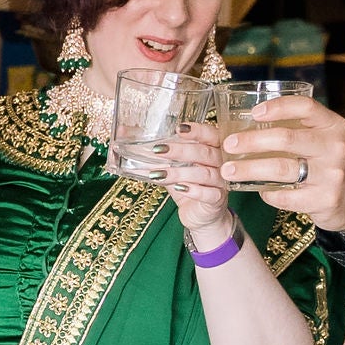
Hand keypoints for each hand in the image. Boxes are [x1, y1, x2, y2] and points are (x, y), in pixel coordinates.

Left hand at [160, 123, 235, 244]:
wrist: (200, 215)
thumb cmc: (187, 185)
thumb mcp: (171, 166)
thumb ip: (155, 153)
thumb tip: (124, 133)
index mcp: (212, 149)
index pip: (210, 135)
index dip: (197, 131)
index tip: (178, 129)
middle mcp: (220, 163)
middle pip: (204, 153)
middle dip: (180, 150)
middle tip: (158, 150)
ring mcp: (221, 182)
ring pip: (204, 173)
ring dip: (179, 173)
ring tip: (159, 174)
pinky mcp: (217, 200)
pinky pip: (209, 194)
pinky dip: (193, 191)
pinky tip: (179, 189)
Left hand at [223, 95, 344, 227]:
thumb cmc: (332, 163)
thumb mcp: (326, 139)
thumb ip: (300, 129)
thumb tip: (249, 122)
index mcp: (333, 126)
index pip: (305, 107)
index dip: (277, 107)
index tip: (254, 113)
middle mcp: (334, 147)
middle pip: (285, 138)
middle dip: (251, 141)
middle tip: (228, 145)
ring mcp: (331, 175)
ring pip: (281, 169)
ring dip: (249, 169)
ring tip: (228, 170)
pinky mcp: (324, 199)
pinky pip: (286, 196)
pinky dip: (266, 193)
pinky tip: (257, 190)